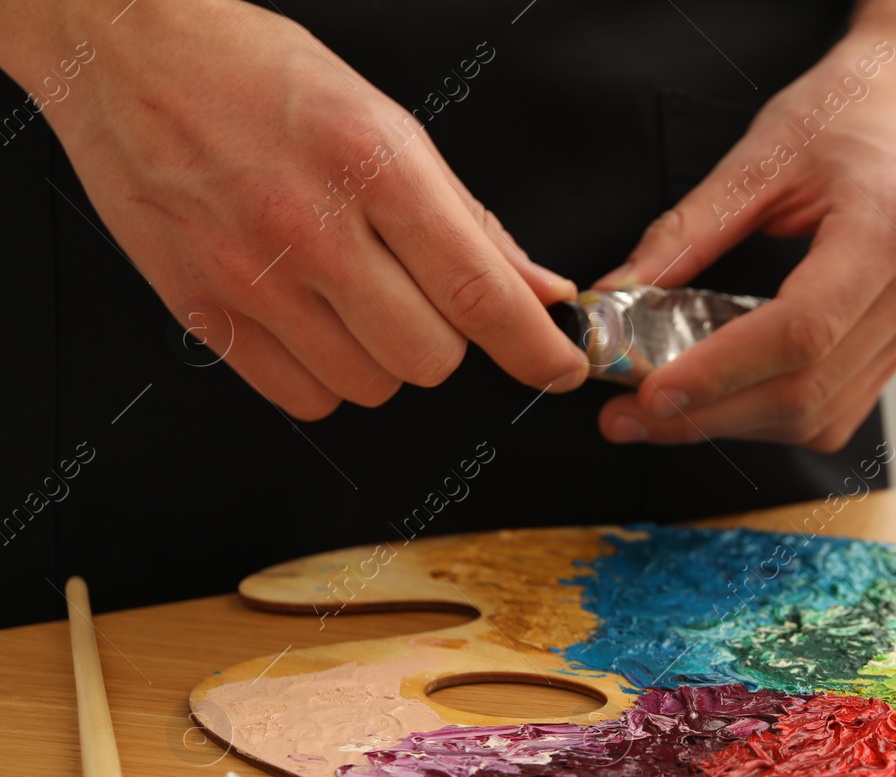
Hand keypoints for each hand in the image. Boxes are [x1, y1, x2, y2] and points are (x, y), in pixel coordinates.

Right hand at [25, 0, 585, 417]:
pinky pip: (302, 398)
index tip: (560, 368)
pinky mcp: (201, 310)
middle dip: (446, 341)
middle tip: (421, 295)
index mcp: (372, 167)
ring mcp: (249, 275)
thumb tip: (541, 291)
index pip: (479, 292)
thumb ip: (469, 220)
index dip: (535, 348)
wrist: (125, 50)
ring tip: (353, 296)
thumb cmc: (260, 75)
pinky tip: (311, 322)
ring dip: (383, 359)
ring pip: (370, 387)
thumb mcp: (384, 123)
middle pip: (429, 358)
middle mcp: (310, 228)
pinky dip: (325, 378)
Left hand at [594, 22, 895, 451]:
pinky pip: (835, 412)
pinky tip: (720, 399)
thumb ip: (689, 228)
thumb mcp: (763, 154)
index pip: (800, 332)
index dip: (721, 371)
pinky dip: (770, 417)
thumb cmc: (854, 113)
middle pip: (806, 392)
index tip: (651, 391)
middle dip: (708, 416)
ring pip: (820, 418)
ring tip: (660, 413)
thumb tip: (621, 291)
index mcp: (886, 233)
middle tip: (627, 418)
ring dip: (734, 425)